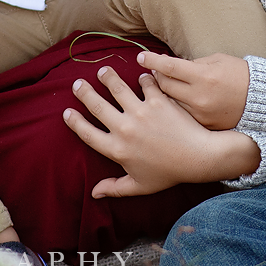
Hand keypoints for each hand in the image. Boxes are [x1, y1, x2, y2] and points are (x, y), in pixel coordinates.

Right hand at [64, 66, 260, 196]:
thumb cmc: (169, 173)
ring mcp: (141, 112)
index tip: (67, 113)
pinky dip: (143, 78)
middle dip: (84, 93)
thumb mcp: (139, 185)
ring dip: (108, 77)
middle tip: (77, 84)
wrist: (198, 158)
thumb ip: (115, 188)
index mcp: (117, 149)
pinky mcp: (158, 101)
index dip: (75, 122)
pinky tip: (142, 75)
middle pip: (97, 106)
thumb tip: (94, 194)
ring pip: (118, 88)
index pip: (88, 134)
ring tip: (103, 71)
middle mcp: (125, 128)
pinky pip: (146, 83)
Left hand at [140, 50, 250, 129]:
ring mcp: (200, 114)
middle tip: (153, 71)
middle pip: (164, 86)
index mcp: (203, 76)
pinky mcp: (202, 125)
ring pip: (169, 103)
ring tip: (161, 86)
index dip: (152, 60)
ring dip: (162, 94)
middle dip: (156, 77)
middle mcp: (199, 97)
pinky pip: (180, 116)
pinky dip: (174, 107)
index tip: (141, 57)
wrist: (261, 100)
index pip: (169, 67)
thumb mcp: (217, 61)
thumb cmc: (240, 74)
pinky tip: (172, 102)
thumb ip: (192, 64)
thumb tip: (168, 65)